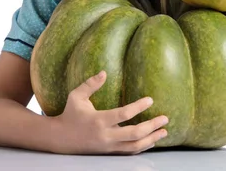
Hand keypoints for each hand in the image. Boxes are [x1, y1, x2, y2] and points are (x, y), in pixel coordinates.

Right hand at [53, 70, 168, 153]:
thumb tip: (104, 72)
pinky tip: (152, 140)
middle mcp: (105, 135)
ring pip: (134, 146)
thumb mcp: (76, 96)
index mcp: (99, 120)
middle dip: (151, 126)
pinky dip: (142, 147)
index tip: (150, 100)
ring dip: (151, 139)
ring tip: (164, 131)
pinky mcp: (109, 152)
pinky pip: (129, 152)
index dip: (138, 107)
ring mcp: (108, 146)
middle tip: (164, 118)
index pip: (123, 114)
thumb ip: (90, 84)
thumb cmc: (70, 114)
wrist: (61, 139)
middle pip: (134, 133)